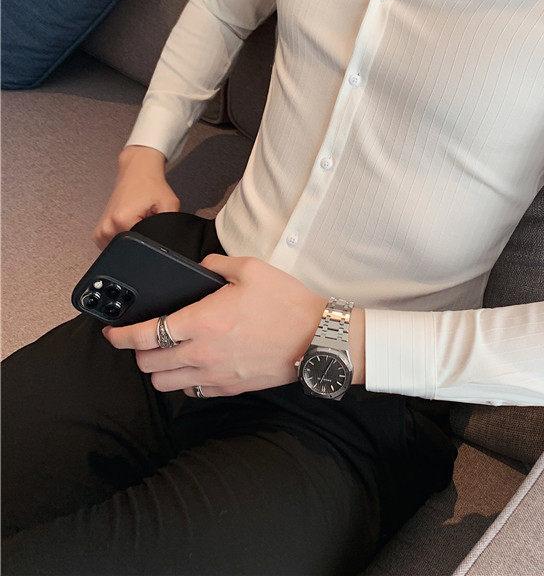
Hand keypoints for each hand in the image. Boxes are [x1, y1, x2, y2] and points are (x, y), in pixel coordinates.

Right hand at [92, 145, 178, 249]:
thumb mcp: (169, 204)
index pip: (140, 246)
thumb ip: (170, 225)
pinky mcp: (99, 232)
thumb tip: (168, 243)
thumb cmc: (150, 185)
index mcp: (121, 221)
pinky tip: (129, 223)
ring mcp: (100, 231)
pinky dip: (124, 237)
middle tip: (144, 218)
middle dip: (142, 237)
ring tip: (136, 219)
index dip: (151, 237)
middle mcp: (107, 227)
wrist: (137, 172)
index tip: (151, 222)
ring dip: (132, 238)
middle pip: (130, 248)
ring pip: (122, 248)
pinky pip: (113, 245)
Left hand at [101, 254, 365, 396]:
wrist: (317, 339)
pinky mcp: (229, 388)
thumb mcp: (253, 269)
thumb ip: (218, 264)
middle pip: (148, 364)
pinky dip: (183, 381)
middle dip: (139, 351)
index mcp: (203, 321)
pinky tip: (193, 366)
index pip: (145, 335)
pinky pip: (190, 392)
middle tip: (146, 338)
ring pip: (164, 383)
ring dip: (159, 369)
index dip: (121, 336)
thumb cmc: (287, 303)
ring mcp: (214, 375)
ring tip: (168, 354)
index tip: (112, 332)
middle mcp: (202, 353)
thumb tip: (202, 267)